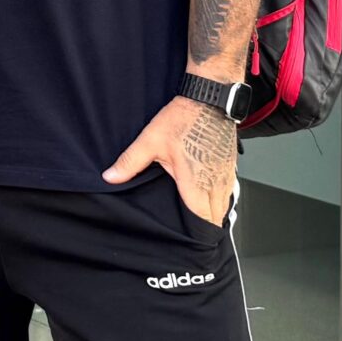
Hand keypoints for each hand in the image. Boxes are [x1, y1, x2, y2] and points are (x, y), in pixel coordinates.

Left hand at [103, 94, 237, 226]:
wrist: (210, 97)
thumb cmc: (183, 119)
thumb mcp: (150, 141)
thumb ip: (130, 162)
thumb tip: (109, 177)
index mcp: (196, 183)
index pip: (203, 221)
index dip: (197, 235)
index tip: (189, 243)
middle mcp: (215, 182)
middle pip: (216, 218)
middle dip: (206, 228)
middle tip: (193, 236)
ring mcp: (227, 174)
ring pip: (224, 205)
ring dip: (214, 213)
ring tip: (202, 221)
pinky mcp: (231, 165)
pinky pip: (229, 190)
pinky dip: (221, 198)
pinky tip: (210, 197)